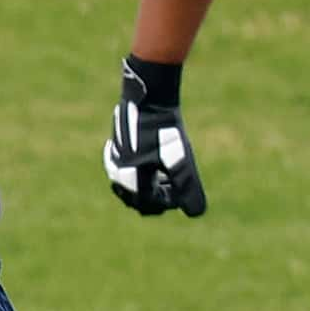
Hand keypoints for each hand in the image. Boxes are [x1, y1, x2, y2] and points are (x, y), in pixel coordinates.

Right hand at [103, 54, 205, 217]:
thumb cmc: (164, 130)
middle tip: (174, 188)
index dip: (170, 201)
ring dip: (146, 184)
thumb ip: (187, 188)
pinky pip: (123, 168)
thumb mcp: (180, 160)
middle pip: (136, 198)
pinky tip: (148, 163)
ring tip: (163, 175)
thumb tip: (196, 213)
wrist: (147, 98)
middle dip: (157, 196)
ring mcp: (114, 159)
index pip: (151, 204)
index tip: (184, 190)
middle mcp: (118, 173)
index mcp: (131, 180)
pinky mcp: (115, 146)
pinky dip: (137, 171)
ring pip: (128, 184)